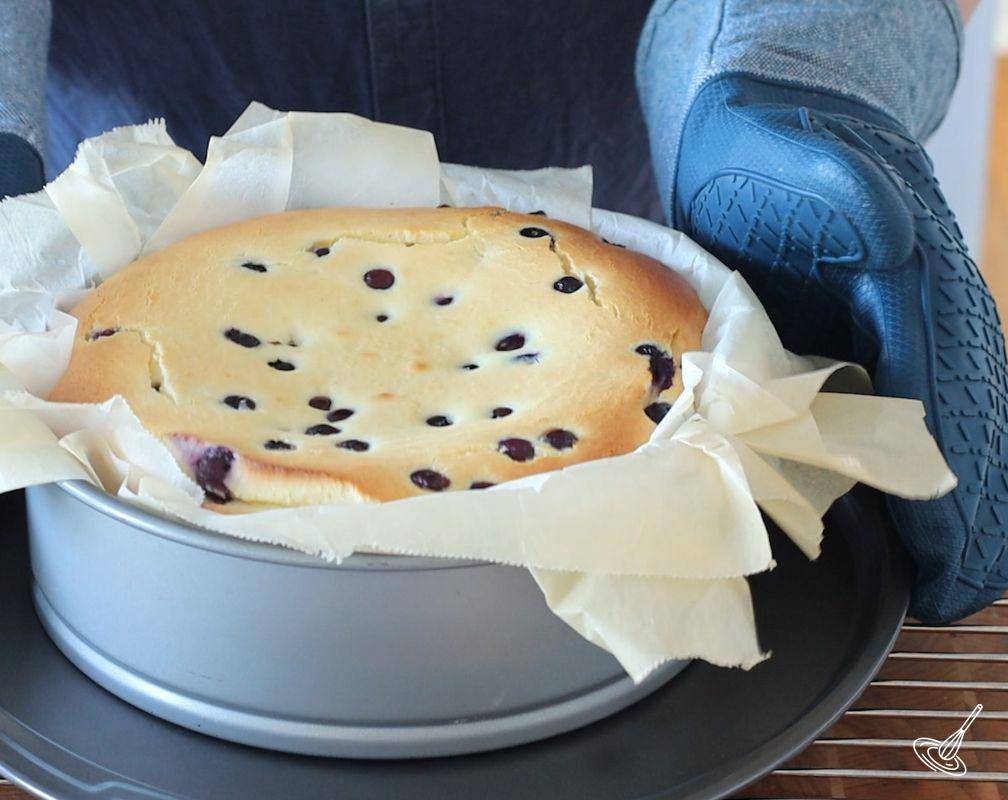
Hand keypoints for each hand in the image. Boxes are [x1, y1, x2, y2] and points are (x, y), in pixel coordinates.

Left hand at [672, 74, 1007, 622]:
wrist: (780, 114)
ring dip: (956, 510)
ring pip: (957, 433)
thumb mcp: (802, 156)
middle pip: (968, 438)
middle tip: (946, 601)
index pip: (945, 416)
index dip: (950, 501)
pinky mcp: (884, 332)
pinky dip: (927, 473)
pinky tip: (918, 518)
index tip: (949, 571)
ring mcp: (914, 328)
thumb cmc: (776, 140)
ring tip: (944, 586)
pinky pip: (924, 415)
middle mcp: (930, 320)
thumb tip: (892, 248)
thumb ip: (852, 198)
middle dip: (967, 525)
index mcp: (915, 296)